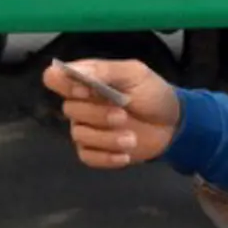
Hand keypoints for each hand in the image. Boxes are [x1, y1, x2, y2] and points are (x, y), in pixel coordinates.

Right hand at [41, 58, 181, 168]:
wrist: (173, 124)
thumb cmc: (152, 93)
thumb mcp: (134, 74)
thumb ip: (105, 71)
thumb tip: (75, 71)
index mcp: (86, 80)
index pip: (54, 78)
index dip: (63, 84)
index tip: (86, 90)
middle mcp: (81, 104)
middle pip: (68, 109)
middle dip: (97, 114)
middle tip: (123, 115)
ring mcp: (86, 128)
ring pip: (79, 134)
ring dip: (106, 138)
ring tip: (131, 138)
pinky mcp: (95, 150)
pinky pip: (87, 156)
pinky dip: (106, 157)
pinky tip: (125, 154)